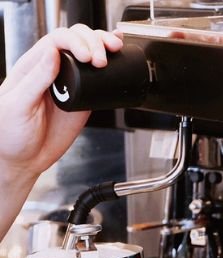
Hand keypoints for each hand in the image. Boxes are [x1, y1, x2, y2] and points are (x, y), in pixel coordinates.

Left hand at [0, 24, 122, 187]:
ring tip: (114, 52)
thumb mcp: (18, 104)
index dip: (75, 42)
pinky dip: (111, 68)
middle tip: (101, 60)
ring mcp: (70, 85)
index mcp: (33, 66)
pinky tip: (118, 58)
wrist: (24, 159)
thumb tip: (51, 52)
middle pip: (75, 40)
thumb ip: (36, 79)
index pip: (56, 41)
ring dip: (103, 47)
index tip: (87, 56)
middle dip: (93, 42)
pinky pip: (99, 80)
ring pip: (89, 54)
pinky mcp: (84, 101)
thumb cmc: (10, 133)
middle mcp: (53, 71)